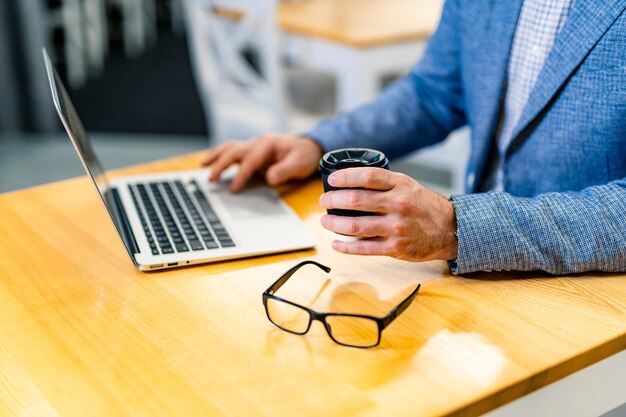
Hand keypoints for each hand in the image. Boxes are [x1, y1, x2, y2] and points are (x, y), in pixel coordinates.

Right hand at [201, 134, 323, 191]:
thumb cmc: (305, 154)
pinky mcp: (252, 153)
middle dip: (221, 164)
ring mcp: (254, 146)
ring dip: (216, 156)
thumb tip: (270, 177)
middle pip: (234, 151)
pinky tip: (211, 163)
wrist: (309, 147)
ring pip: (230, 148)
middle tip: (211, 179)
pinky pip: (233, 153)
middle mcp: (258, 142)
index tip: (234, 188)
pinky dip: (221, 156)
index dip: (241, 175)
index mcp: (268, 143)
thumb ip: (285, 169)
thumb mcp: (300, 163)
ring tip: (203, 165)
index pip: (250, 160)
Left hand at [319, 168, 457, 261]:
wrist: (449, 229)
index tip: (331, 180)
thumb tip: (350, 182)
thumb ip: (383, 183)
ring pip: (356, 226)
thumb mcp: (407, 185)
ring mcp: (396, 227)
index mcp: (400, 185)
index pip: (367, 176)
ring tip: (325, 221)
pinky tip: (335, 243)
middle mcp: (398, 204)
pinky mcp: (395, 247)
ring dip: (334, 223)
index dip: (345, 177)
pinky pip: (364, 248)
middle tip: (324, 201)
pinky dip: (346, 246)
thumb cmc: (423, 206)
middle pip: (356, 200)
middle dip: (333, 200)